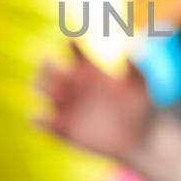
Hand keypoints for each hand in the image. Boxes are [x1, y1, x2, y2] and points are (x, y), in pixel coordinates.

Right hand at [35, 40, 154, 160]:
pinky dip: (38, 119)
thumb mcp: (142, 87)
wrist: (139, 139)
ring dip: (41, 86)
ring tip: (52, 91)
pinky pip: (44, 121)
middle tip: (51, 63)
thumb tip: (135, 51)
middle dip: (46, 62)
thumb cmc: (141, 106)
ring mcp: (65, 105)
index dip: (72, 43)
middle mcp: (73, 82)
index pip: (74, 48)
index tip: (73, 41)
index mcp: (89, 67)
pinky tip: (40, 118)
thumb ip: (137, 70)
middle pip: (49, 64)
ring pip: (42, 88)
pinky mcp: (63, 128)